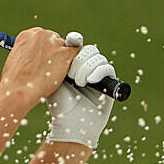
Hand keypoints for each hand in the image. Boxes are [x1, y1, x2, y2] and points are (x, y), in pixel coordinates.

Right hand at [0, 27, 79, 105]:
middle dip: (54, 53)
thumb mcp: (16, 60)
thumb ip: (27, 54)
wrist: (19, 89)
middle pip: (55, 40)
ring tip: (55, 73)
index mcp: (27, 35)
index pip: (43, 38)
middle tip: (50, 68)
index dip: (44, 50)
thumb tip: (33, 60)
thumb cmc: (15, 81)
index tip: (44, 59)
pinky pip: (76, 51)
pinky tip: (70, 68)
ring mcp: (54, 43)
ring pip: (65, 47)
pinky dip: (75, 59)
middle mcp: (41, 35)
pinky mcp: (64, 54)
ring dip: (63, 58)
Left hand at [46, 34, 115, 149]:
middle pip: (89, 50)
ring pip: (98, 58)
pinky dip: (99, 72)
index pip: (78, 46)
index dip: (75, 42)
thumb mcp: (54, 79)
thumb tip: (60, 40)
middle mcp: (87, 68)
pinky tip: (89, 81)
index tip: (71, 41)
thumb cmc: (60, 104)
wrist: (71, 123)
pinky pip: (108, 68)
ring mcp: (98, 76)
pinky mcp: (109, 84)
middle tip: (70, 75)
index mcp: (74, 65)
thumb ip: (58, 60)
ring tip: (78, 83)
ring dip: (87, 68)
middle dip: (79, 60)